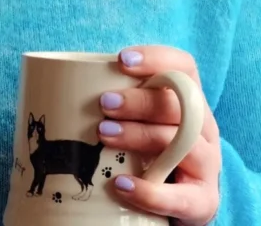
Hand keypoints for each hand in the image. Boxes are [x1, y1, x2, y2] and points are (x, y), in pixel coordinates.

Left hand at [98, 45, 220, 225]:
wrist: (183, 203)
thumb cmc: (152, 153)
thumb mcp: (142, 122)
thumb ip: (118, 104)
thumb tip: (52, 87)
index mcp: (191, 102)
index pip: (184, 67)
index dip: (157, 58)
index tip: (122, 59)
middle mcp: (204, 129)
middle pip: (181, 103)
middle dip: (140, 100)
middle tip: (104, 104)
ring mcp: (208, 165)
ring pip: (182, 142)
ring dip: (140, 135)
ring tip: (104, 135)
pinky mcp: (204, 201)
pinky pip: (180, 197)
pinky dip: (150, 192)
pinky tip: (121, 185)